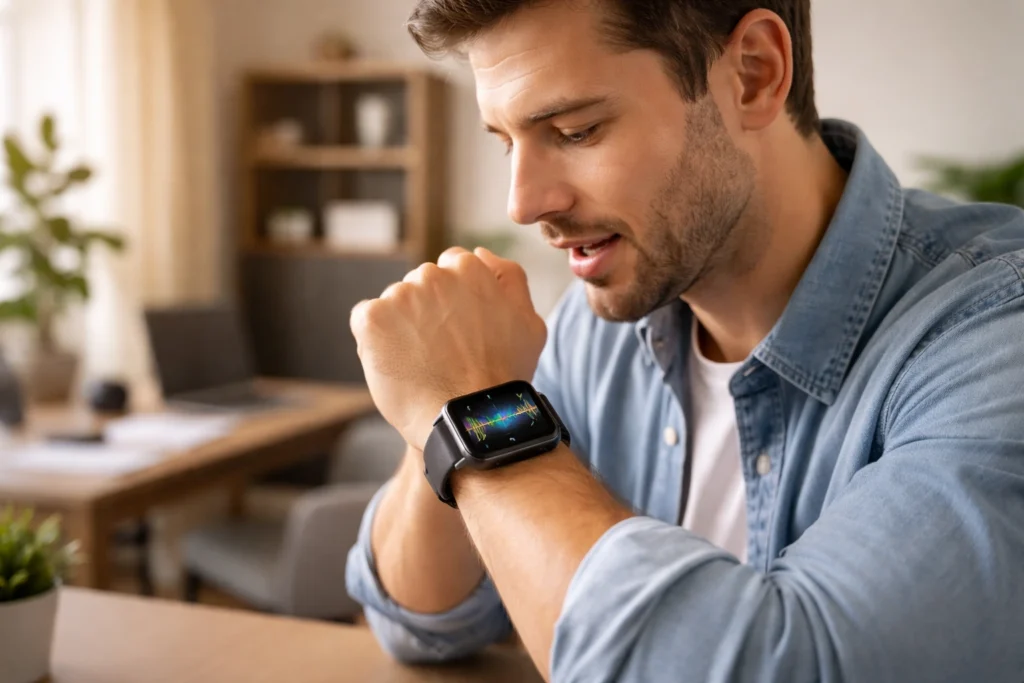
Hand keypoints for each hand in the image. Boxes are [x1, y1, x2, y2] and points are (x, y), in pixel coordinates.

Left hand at [350, 247, 546, 449]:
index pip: (450, 268)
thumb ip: (510, 279)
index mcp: (470, 269)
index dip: (454, 303)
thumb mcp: (529, 324)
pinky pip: (365, 320)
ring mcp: (400, 296)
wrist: (470, 420)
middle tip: (442, 354)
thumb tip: (481, 254)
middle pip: (420, 285)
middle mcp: (434, 275)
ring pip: (394, 304)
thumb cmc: (502, 378)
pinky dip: (374, 341)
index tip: (458, 332)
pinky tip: (397, 365)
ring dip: (401, 327)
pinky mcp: (372, 319)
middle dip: (427, 313)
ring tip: (421, 365)